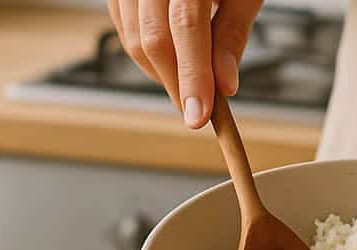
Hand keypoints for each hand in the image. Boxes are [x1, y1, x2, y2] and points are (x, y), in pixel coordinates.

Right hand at [107, 0, 263, 128]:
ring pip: (135, 39)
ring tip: (190, 85)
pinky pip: (126, 29)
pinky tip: (171, 62)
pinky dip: (147, 55)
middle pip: (154, 38)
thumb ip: (231, 34)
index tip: (199, 117)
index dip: (192, 76)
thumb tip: (224, 85)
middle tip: (197, 111)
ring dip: (162, 74)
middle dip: (176, 83)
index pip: (186, 26)